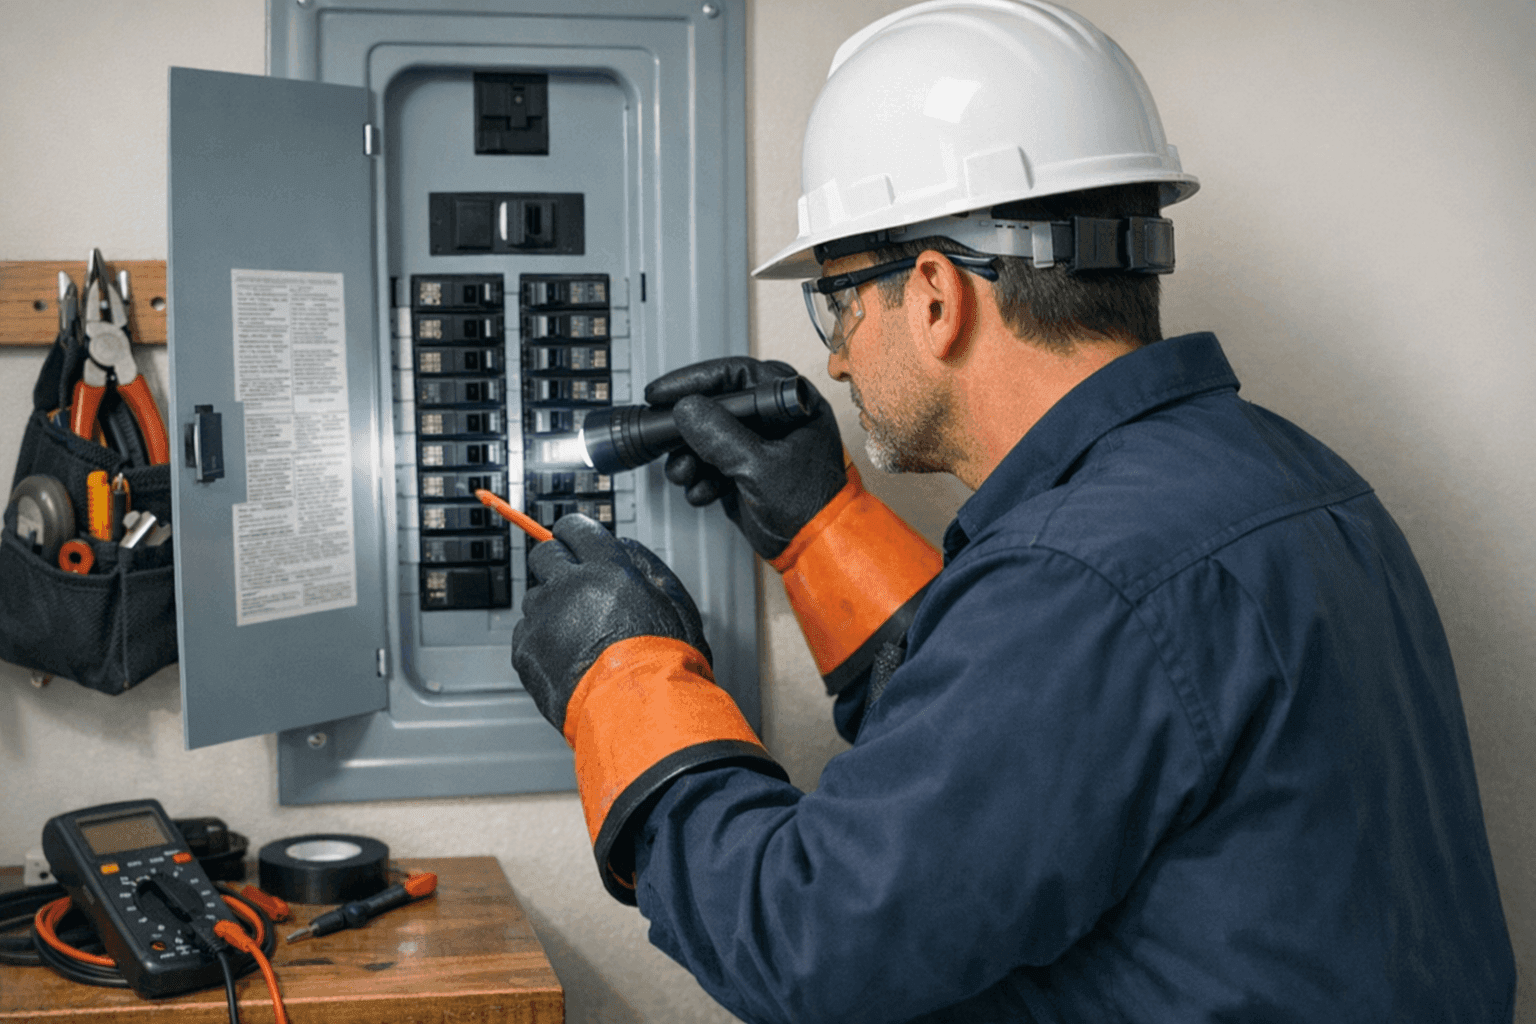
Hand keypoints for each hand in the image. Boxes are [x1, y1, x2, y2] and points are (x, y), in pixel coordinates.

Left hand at [512, 514, 710, 731]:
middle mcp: (567, 587)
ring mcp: (542, 619)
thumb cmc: (664, 663)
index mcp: (606, 569)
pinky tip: (568, 658)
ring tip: (580, 637)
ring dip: (551, 607)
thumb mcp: (677, 602)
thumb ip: (647, 566)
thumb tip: (623, 548)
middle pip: (543, 554)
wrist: (637, 712)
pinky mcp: (525, 651)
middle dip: (557, 565)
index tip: (574, 542)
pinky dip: (541, 640)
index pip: (574, 528)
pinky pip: (526, 632)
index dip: (575, 534)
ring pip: (535, 597)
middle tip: (577, 588)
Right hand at [645, 357, 845, 559]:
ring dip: (689, 457)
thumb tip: (687, 409)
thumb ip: (721, 436)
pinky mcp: (744, 469)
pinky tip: (703, 491)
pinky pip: (710, 463)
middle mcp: (773, 418)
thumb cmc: (813, 507)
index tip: (663, 393)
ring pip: (707, 436)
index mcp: (791, 403)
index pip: (736, 375)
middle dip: (687, 429)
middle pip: (716, 406)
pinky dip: (700, 478)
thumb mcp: (761, 467)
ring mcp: (757, 444)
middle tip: (664, 437)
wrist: (816, 550)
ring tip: (684, 473)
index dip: (695, 380)